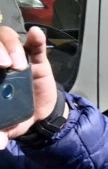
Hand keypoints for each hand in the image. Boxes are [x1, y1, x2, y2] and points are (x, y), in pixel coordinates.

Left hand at [0, 26, 60, 149]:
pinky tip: (36, 35)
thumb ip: (0, 133)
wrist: (42, 117)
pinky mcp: (36, 59)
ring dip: (11, 46)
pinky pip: (35, 44)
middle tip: (3, 64)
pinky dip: (36, 39)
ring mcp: (15, 57)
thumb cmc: (16, 116)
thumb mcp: (7, 127)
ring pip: (6, 38)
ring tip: (20, 64)